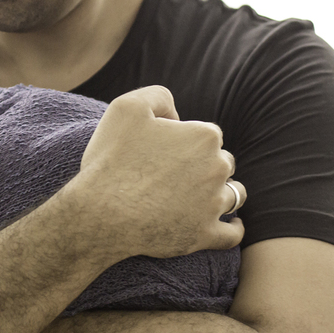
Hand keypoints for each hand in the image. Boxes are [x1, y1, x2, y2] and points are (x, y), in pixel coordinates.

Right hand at [73, 85, 244, 260]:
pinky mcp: (205, 235)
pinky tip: (230, 224)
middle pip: (223, 163)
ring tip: (198, 197)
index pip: (207, 135)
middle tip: (173, 175)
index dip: (185, 140)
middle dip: (205, 166)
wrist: (100, 213)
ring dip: (220, 193)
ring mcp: (213, 204)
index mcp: (204, 136)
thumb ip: (159, 97)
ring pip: (233, 195)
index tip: (161, 151)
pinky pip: (233, 234)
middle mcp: (218, 168)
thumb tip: (176, 115)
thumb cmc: (111, 158)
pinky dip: (233, 229)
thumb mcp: (127, 106)